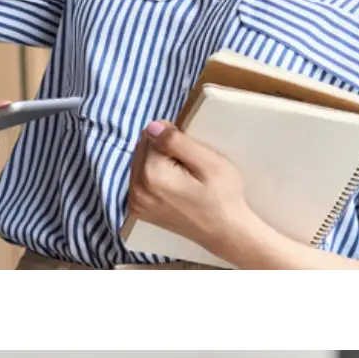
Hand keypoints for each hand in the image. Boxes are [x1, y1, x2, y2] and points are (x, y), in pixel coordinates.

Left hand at [121, 120, 259, 262]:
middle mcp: (135, 189)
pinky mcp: (137, 209)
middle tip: (189, 167)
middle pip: (142, 148)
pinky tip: (172, 186)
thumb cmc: (223, 195)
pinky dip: (153, 176)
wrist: (224, 231)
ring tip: (182, 177)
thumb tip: (152, 126)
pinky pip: (139, 179)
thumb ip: (177, 142)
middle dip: (163, 150)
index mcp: (151, 175)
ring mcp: (134, 202)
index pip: (152, 135)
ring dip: (157, 162)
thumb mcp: (209, 162)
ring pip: (139, 162)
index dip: (174, 138)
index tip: (192, 154)